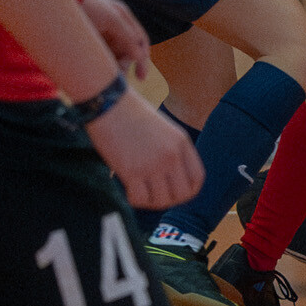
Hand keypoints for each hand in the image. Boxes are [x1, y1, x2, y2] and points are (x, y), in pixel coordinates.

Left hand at [81, 0, 151, 79]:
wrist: (53, 0)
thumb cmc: (86, 4)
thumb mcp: (111, 19)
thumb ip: (128, 37)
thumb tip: (140, 57)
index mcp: (123, 17)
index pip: (140, 41)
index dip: (143, 60)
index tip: (141, 78)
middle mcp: (113, 26)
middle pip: (127, 51)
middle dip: (124, 65)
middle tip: (116, 77)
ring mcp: (99, 33)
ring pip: (113, 56)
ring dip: (112, 67)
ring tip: (104, 76)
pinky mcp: (87, 40)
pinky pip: (99, 56)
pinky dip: (100, 64)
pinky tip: (95, 70)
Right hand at [86, 91, 202, 210]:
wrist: (107, 103)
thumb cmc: (130, 113)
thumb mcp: (163, 128)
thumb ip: (172, 150)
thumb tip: (171, 179)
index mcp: (181, 142)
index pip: (197, 178)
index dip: (188, 191)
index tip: (175, 192)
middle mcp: (171, 155)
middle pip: (182, 194)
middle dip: (169, 199)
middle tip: (155, 195)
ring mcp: (152, 164)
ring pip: (161, 201)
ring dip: (151, 201)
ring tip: (140, 191)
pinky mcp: (131, 172)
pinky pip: (140, 199)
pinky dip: (134, 199)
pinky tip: (128, 190)